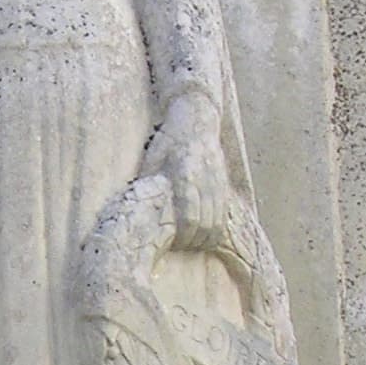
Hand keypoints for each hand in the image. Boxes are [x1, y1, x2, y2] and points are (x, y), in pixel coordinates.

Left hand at [144, 93, 226, 247]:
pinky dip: (217, 227)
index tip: (173, 242)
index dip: (183, 235)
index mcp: (184, 174)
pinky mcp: (225, 182)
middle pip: (206, 224)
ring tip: (194, 242)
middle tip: (182, 246)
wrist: (196, 118)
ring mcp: (218, 181)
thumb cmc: (167, 141)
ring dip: (207, 237)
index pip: (189, 217)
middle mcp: (205, 179)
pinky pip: (224, 213)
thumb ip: (151, 187)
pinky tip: (207, 232)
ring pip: (218, 221)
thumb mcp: (152, 161)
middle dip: (194, 241)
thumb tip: (141, 216)